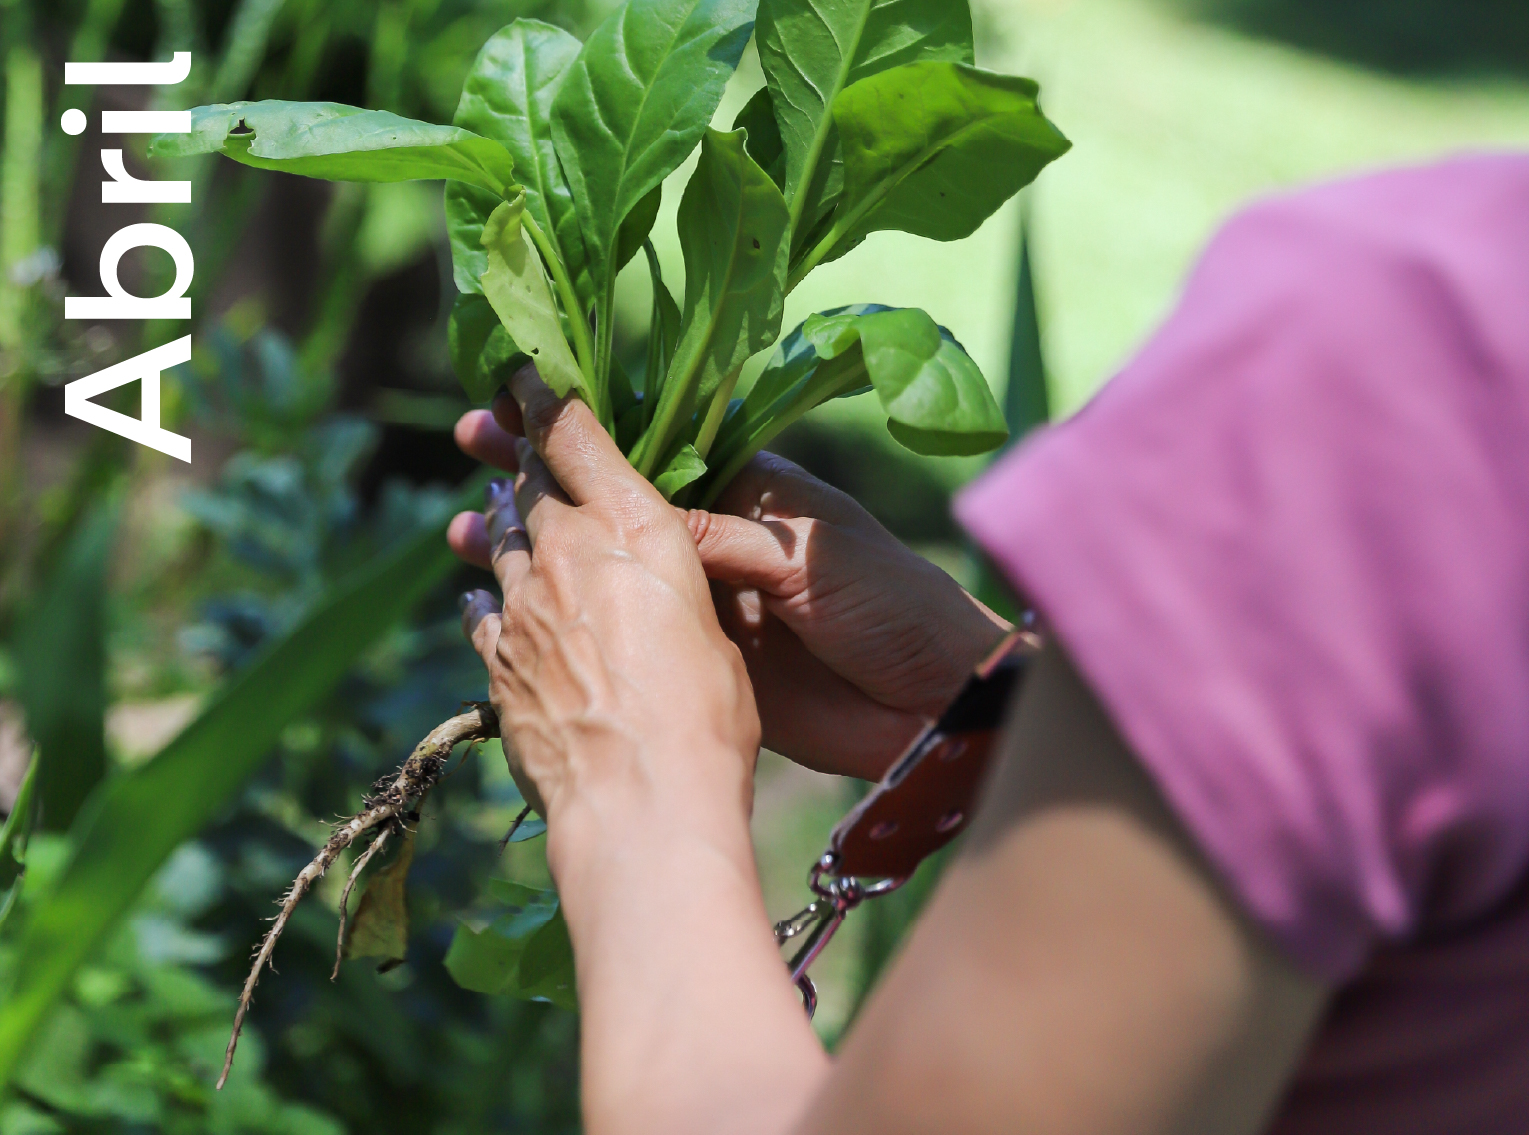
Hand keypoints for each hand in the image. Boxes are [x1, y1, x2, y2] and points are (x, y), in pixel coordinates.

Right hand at [451, 392, 1010, 779]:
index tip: (515, 394)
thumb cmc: (889, 605)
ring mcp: (697, 597)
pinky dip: (563, 619)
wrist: (934, 703)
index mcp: (747, 488)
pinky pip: (619, 628)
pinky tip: (504, 608)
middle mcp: (711, 534)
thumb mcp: (808, 557)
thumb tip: (639, 518)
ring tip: (459, 531)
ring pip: (597, 564)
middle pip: (606, 495)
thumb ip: (724, 537)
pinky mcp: (698, 656)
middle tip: (466, 444)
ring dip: (530, 544)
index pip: (649, 444)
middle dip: (535, 470)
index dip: (583, 422)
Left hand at [454, 370, 759, 843]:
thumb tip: (650, 591)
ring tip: (498, 511)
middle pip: (532, 485)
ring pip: (501, 543)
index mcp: (637, 528)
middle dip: (521, 458)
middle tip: (508, 440)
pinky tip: (483, 598)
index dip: (545, 399)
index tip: (522, 376)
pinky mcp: (496, 662)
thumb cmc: (707, 720)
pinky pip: (482, 612)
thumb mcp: (716, 633)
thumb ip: (674, 589)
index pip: (577, 437)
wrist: (639, 803)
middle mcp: (569, 552)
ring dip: (502, 524)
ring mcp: (523, 606)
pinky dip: (486, 598)